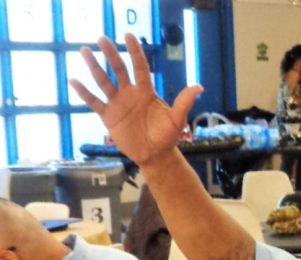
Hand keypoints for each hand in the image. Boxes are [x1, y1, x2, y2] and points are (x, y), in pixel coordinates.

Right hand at [69, 34, 201, 167]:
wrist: (154, 155)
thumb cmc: (167, 136)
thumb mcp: (177, 119)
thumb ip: (184, 102)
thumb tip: (199, 87)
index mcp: (146, 92)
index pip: (140, 67)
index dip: (134, 52)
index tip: (128, 35)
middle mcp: (130, 94)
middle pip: (118, 69)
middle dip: (111, 54)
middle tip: (101, 38)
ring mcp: (118, 104)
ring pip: (103, 81)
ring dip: (94, 67)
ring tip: (84, 50)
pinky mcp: (108, 116)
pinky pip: (93, 102)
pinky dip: (83, 92)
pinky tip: (73, 80)